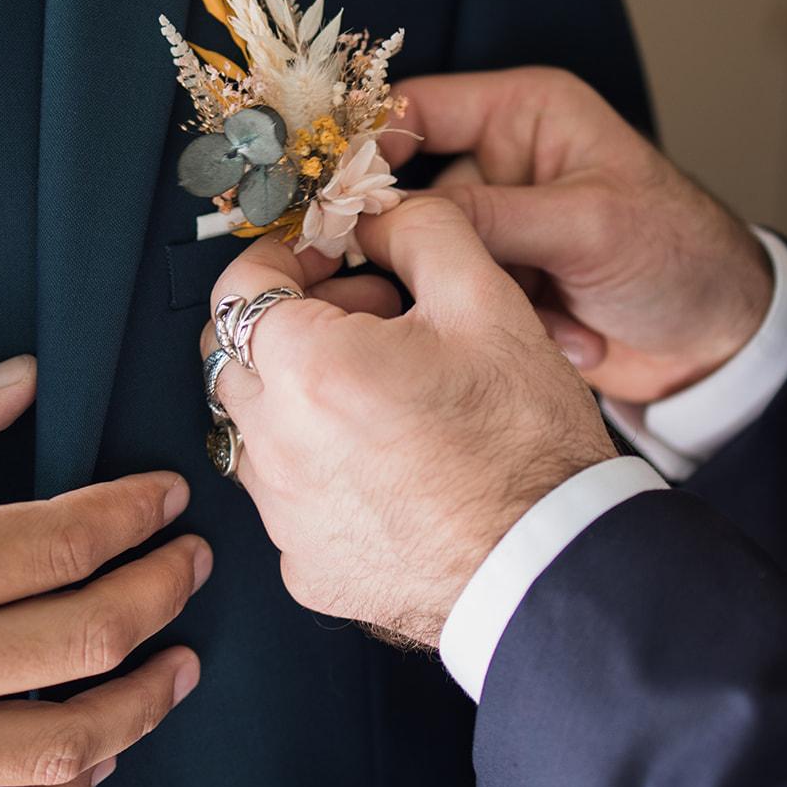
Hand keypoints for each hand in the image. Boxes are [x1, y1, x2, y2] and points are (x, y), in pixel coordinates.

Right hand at [0, 356, 211, 786]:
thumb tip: (19, 382)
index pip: (49, 547)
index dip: (126, 518)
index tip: (168, 496)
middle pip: (75, 640)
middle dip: (157, 595)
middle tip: (195, 563)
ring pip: (54, 748)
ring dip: (137, 706)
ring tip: (183, 665)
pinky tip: (97, 765)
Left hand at [202, 201, 616, 646]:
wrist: (551, 567)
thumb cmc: (527, 441)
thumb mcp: (488, 303)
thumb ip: (422, 232)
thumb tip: (379, 218)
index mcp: (311, 370)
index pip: (239, 285)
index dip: (283, 258)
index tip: (325, 260)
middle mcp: (277, 447)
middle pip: (235, 356)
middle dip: (287, 324)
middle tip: (367, 322)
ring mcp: (285, 517)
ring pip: (256, 429)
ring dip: (299, 397)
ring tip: (386, 396)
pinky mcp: (306, 568)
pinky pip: (287, 498)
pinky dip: (319, 468)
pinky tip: (389, 466)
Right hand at [383, 68, 772, 402]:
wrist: (723, 344)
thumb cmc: (682, 256)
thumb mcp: (588, 226)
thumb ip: (489, 217)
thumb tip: (391, 217)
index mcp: (524, 114)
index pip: (415, 109)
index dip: (368, 148)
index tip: (334, 199)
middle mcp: (503, 162)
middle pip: (414, 194)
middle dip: (440, 249)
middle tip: (449, 282)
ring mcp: (502, 226)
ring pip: (436, 258)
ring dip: (491, 297)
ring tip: (554, 313)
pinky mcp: (506, 282)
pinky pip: (464, 300)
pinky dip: (511, 324)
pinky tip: (574, 337)